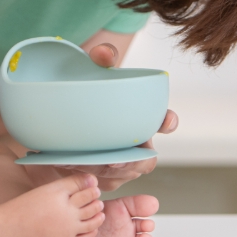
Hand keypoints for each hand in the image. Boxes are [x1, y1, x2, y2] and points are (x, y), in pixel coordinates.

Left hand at [60, 41, 178, 191]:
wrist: (67, 109)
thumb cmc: (90, 88)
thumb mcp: (94, 70)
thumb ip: (101, 57)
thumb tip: (104, 54)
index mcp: (144, 118)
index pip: (165, 121)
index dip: (168, 122)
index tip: (166, 120)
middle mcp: (138, 144)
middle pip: (145, 161)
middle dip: (133, 162)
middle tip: (115, 159)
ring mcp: (123, 163)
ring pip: (123, 175)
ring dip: (106, 172)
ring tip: (84, 163)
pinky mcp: (105, 177)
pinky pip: (102, 181)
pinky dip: (88, 176)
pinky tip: (69, 167)